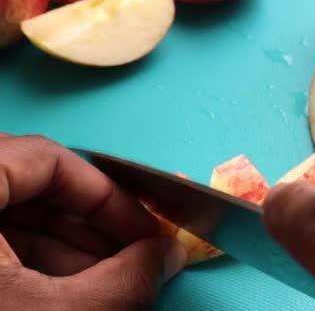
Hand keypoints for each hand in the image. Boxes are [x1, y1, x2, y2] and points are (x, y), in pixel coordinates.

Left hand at [0, 134, 186, 310]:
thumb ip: (123, 280)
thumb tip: (169, 254)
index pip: (46, 157)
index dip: (106, 194)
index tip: (142, 230)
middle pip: (29, 182)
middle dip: (87, 223)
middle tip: (129, 254)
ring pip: (10, 210)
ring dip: (63, 244)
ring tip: (106, 278)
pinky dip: (28, 259)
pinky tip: (64, 288)